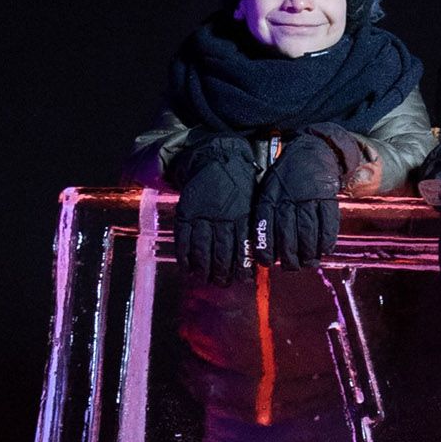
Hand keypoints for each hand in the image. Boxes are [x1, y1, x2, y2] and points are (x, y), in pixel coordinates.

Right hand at [168, 135, 257, 285]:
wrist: (216, 158)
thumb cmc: (239, 182)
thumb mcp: (252, 202)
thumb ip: (252, 225)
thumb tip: (257, 251)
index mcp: (241, 216)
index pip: (241, 249)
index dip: (240, 267)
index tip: (241, 278)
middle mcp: (221, 219)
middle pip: (221, 254)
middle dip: (222, 273)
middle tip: (222, 283)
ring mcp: (201, 216)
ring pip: (201, 250)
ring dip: (203, 269)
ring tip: (205, 279)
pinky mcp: (186, 213)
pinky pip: (183, 239)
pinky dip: (184, 256)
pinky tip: (187, 268)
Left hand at [253, 123, 368, 268]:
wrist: (311, 151)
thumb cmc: (286, 177)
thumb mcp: (268, 190)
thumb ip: (265, 215)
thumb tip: (262, 245)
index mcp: (270, 197)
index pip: (265, 227)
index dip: (266, 248)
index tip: (266, 263)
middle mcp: (288, 198)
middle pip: (288, 234)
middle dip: (290, 256)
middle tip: (292, 267)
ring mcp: (309, 197)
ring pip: (309, 232)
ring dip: (309, 252)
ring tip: (308, 263)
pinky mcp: (327, 197)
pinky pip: (328, 223)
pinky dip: (327, 239)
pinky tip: (325, 249)